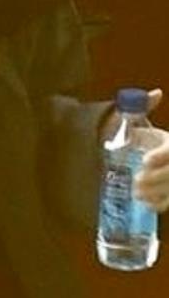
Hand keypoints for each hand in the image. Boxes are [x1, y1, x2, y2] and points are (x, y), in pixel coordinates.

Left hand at [135, 88, 168, 213]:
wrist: (154, 159)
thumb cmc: (150, 139)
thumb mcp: (146, 122)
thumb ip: (144, 106)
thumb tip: (156, 93)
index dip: (161, 155)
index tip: (145, 160)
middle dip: (156, 177)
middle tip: (136, 181)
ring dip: (158, 193)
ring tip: (137, 194)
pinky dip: (161, 204)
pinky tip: (147, 204)